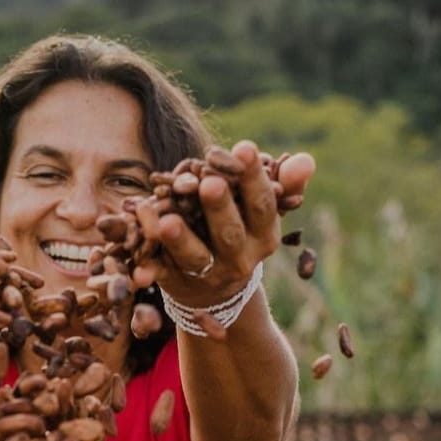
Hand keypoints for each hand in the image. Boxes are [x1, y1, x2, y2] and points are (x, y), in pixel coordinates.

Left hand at [131, 141, 315, 305]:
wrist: (216, 293)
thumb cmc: (241, 233)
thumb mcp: (262, 212)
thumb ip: (282, 184)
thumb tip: (306, 161)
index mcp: (263, 238)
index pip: (261, 206)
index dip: (253, 178)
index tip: (244, 146)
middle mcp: (238, 261)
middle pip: (228, 233)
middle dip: (218, 208)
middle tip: (209, 182)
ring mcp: (206, 276)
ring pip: (193, 256)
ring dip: (179, 238)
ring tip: (165, 218)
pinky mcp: (176, 284)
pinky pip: (160, 272)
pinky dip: (146, 263)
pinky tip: (134, 245)